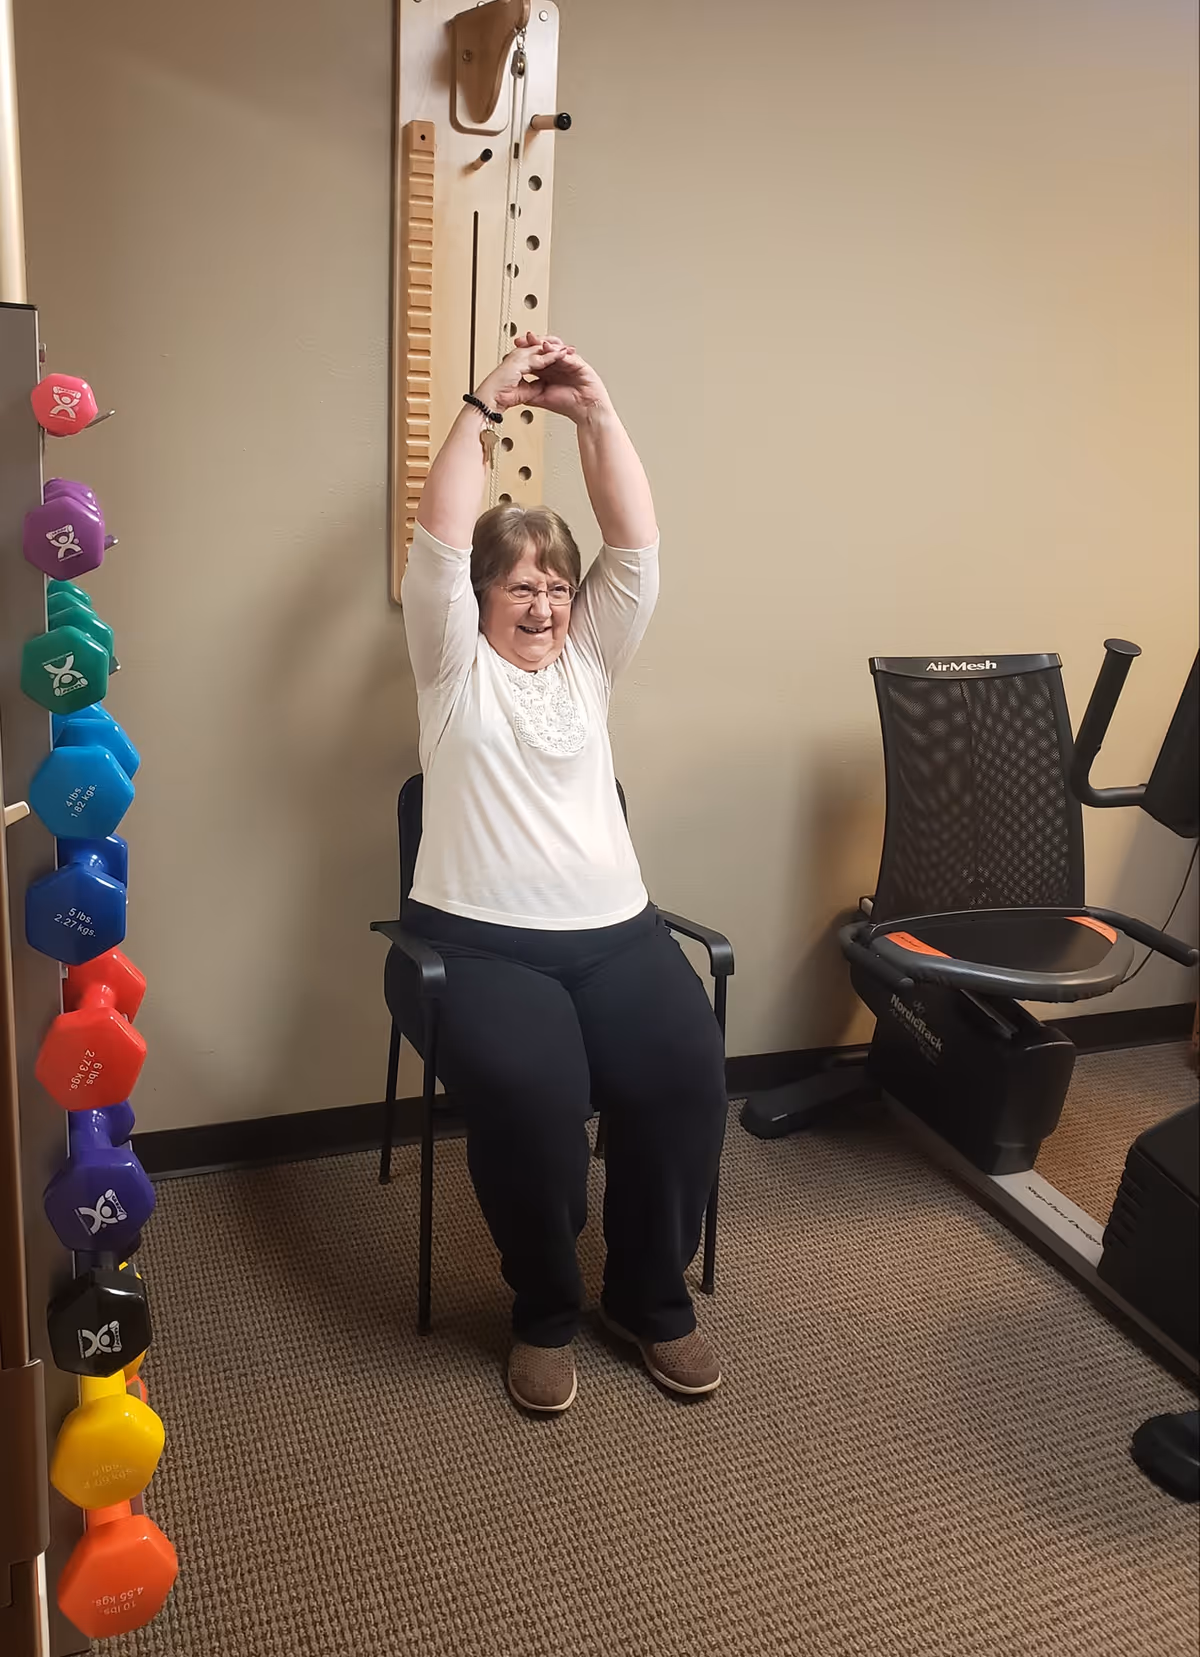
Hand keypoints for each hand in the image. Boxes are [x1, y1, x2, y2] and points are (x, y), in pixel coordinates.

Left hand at [478, 334, 611, 424]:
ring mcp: (568, 363)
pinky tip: (548, 347)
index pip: (535, 358)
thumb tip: (513, 389)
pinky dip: (557, 351)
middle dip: (532, 343)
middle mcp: (558, 365)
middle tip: (522, 339)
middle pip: (544, 350)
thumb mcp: (541, 398)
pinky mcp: (578, 363)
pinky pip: (566, 355)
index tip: (514, 349)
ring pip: (554, 349)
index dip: (525, 353)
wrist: (586, 411)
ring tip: (533, 339)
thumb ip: (528, 392)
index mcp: (549, 372)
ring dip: (543, 343)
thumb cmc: (569, 405)